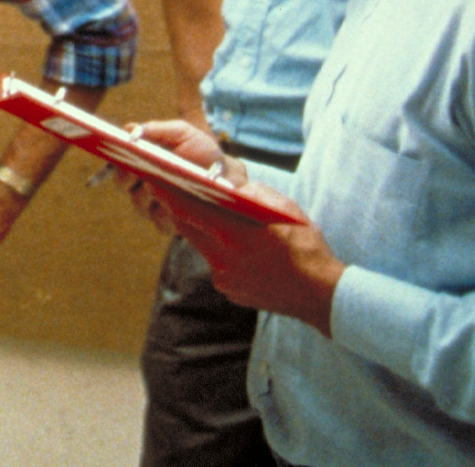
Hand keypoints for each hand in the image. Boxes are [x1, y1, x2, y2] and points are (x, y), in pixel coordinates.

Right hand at [116, 120, 241, 233]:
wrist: (229, 178)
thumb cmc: (202, 152)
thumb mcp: (183, 133)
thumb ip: (157, 129)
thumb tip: (130, 129)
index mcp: (141, 159)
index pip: (118, 160)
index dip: (117, 157)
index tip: (124, 152)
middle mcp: (141, 183)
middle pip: (121, 183)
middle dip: (129, 176)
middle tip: (143, 170)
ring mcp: (152, 205)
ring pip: (139, 203)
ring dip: (152, 194)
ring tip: (167, 185)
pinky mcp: (168, 224)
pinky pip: (160, 222)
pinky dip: (170, 213)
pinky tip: (181, 205)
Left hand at [157, 181, 341, 335]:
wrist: (320, 294)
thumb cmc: (305, 247)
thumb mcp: (284, 209)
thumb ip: (253, 195)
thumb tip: (231, 188)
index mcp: (232, 234)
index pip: (188, 210)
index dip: (169, 194)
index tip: (155, 181)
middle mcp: (221, 258)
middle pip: (189, 229)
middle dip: (181, 210)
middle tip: (175, 194)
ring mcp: (224, 278)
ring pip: (205, 248)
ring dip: (206, 233)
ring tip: (220, 222)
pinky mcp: (230, 291)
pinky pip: (219, 267)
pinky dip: (224, 255)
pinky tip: (244, 253)